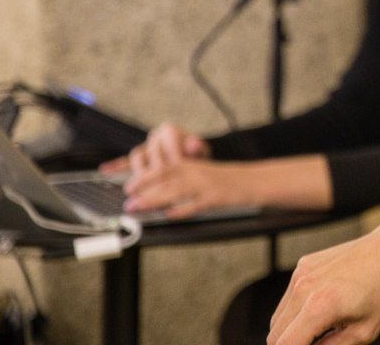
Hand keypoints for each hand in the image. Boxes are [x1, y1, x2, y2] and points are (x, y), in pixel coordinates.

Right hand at [99, 122, 209, 175]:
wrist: (191, 158)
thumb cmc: (195, 155)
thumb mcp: (201, 151)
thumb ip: (198, 149)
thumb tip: (196, 143)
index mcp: (170, 131)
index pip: (168, 139)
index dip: (173, 152)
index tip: (178, 166)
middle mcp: (154, 137)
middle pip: (152, 151)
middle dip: (156, 168)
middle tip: (160, 183)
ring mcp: (144, 148)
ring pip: (138, 157)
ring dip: (140, 172)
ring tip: (141, 186)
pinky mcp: (138, 159)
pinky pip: (124, 161)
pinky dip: (115, 165)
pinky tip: (105, 170)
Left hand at [122, 160, 247, 218]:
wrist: (251, 181)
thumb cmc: (223, 180)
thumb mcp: (200, 174)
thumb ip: (178, 180)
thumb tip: (152, 193)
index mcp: (190, 165)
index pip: (162, 168)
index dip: (143, 177)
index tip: (128, 187)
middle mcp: (195, 172)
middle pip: (165, 179)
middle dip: (144, 190)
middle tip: (128, 202)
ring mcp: (205, 185)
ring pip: (176, 190)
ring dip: (155, 199)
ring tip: (140, 208)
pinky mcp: (215, 197)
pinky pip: (197, 203)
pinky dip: (183, 209)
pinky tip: (171, 214)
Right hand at [268, 211, 379, 344]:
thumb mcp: (364, 332)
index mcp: (319, 306)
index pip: (283, 344)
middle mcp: (304, 286)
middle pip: (275, 334)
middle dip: (294, 343)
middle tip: (318, 343)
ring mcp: (302, 272)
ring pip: (279, 317)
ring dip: (293, 328)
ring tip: (323, 327)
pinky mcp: (304, 264)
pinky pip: (289, 297)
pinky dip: (298, 309)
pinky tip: (323, 307)